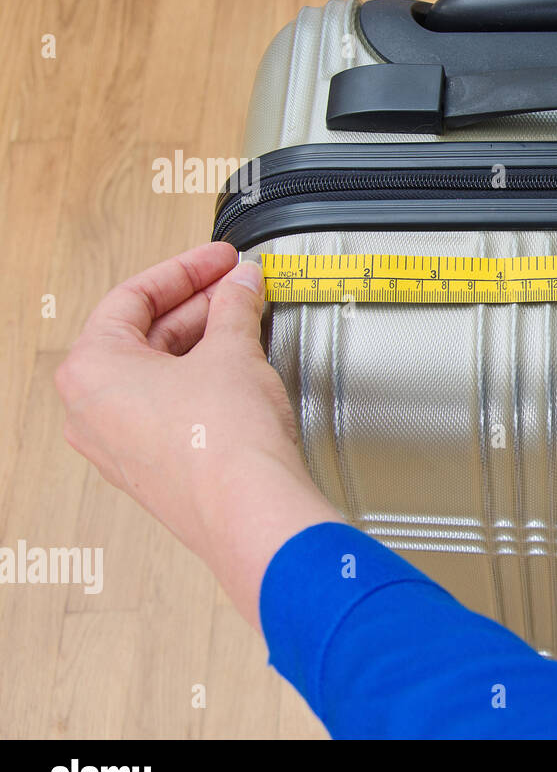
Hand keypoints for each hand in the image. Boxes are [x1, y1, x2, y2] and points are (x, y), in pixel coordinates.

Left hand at [56, 242, 339, 626]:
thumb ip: (234, 307)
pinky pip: (169, 411)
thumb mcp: (232, 351)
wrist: (251, 512)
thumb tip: (240, 285)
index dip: (186, 270)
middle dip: (198, 307)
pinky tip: (239, 370)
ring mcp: (120, 446)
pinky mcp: (153, 471)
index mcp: (90, 371)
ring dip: (202, 344)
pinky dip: (201, 383)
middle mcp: (92, 412)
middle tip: (239, 286)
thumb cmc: (223, 446)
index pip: (133, 297)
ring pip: (157, 376)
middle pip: (144, 337)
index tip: (219, 259)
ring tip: (246, 324)